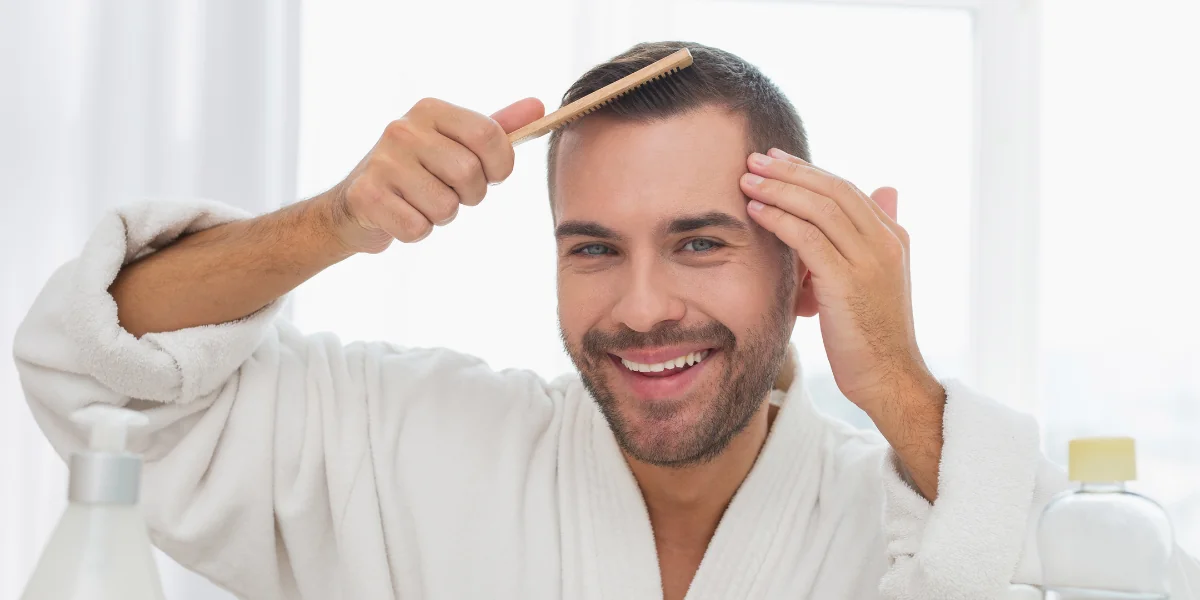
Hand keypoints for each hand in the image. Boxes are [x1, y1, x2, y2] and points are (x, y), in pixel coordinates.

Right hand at [320, 97, 544, 253]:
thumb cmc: (418, 173)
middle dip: (468, 196)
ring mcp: (381, 161)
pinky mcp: (366, 196)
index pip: (488, 136)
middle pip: (469, 174)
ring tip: (420, 202)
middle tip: (448, 192)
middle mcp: (402, 129)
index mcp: (430, 110)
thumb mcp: (455, 144)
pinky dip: (416, 231)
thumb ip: (496, 128)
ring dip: (440, 216)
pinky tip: (400, 215)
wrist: (355, 205)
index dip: (499, 166)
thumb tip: (539, 106)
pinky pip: (417, 227)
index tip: (489, 175)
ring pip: (445, 207)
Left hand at [740, 148, 941, 415]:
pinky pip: (808, 238)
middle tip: (755, 159)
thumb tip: (884, 192)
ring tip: (747, 179)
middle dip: (790, 171)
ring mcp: (869, 261)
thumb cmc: (871, 334)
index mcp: (893, 238)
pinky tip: (755, 210)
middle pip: (832, 189)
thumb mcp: (872, 281)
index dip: (808, 172)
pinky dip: (779, 219)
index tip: (776, 160)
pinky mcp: (847, 283)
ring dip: (779, 189)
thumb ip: (866, 240)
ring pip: (819, 207)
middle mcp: (885, 243)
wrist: (888, 377)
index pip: (846, 189)